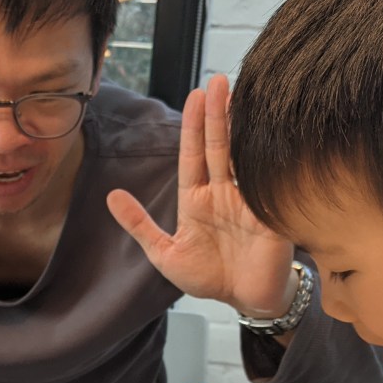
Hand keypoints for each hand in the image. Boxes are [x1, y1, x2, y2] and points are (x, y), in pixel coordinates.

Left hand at [106, 74, 294, 314]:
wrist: (245, 300)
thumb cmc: (209, 277)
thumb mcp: (164, 253)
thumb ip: (139, 225)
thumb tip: (111, 197)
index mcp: (198, 198)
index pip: (194, 154)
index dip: (194, 126)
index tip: (196, 95)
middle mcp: (224, 192)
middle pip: (219, 146)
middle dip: (217, 114)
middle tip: (218, 81)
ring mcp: (249, 199)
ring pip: (243, 156)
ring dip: (241, 127)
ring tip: (239, 95)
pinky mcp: (270, 213)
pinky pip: (267, 182)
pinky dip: (266, 159)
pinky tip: (266, 132)